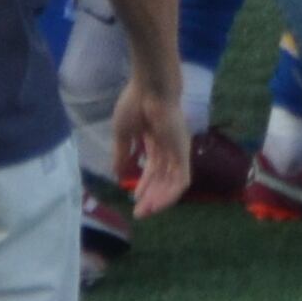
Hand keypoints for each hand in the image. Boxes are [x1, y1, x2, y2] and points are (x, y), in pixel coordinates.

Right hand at [114, 76, 176, 216]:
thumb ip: (122, 154)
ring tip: (145, 211)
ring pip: (172, 182)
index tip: (134, 198)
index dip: (144, 184)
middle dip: (151, 196)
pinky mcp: (183, 152)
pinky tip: (157, 204)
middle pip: (162, 177)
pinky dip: (170, 194)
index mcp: (156, 140)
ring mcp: (177, 149)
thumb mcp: (122, 133)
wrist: (151, 88)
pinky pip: (182, 180)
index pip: (153, 168)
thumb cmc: (135, 104)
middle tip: (139, 212)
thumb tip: (118, 175)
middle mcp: (169, 146)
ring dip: (160, 199)